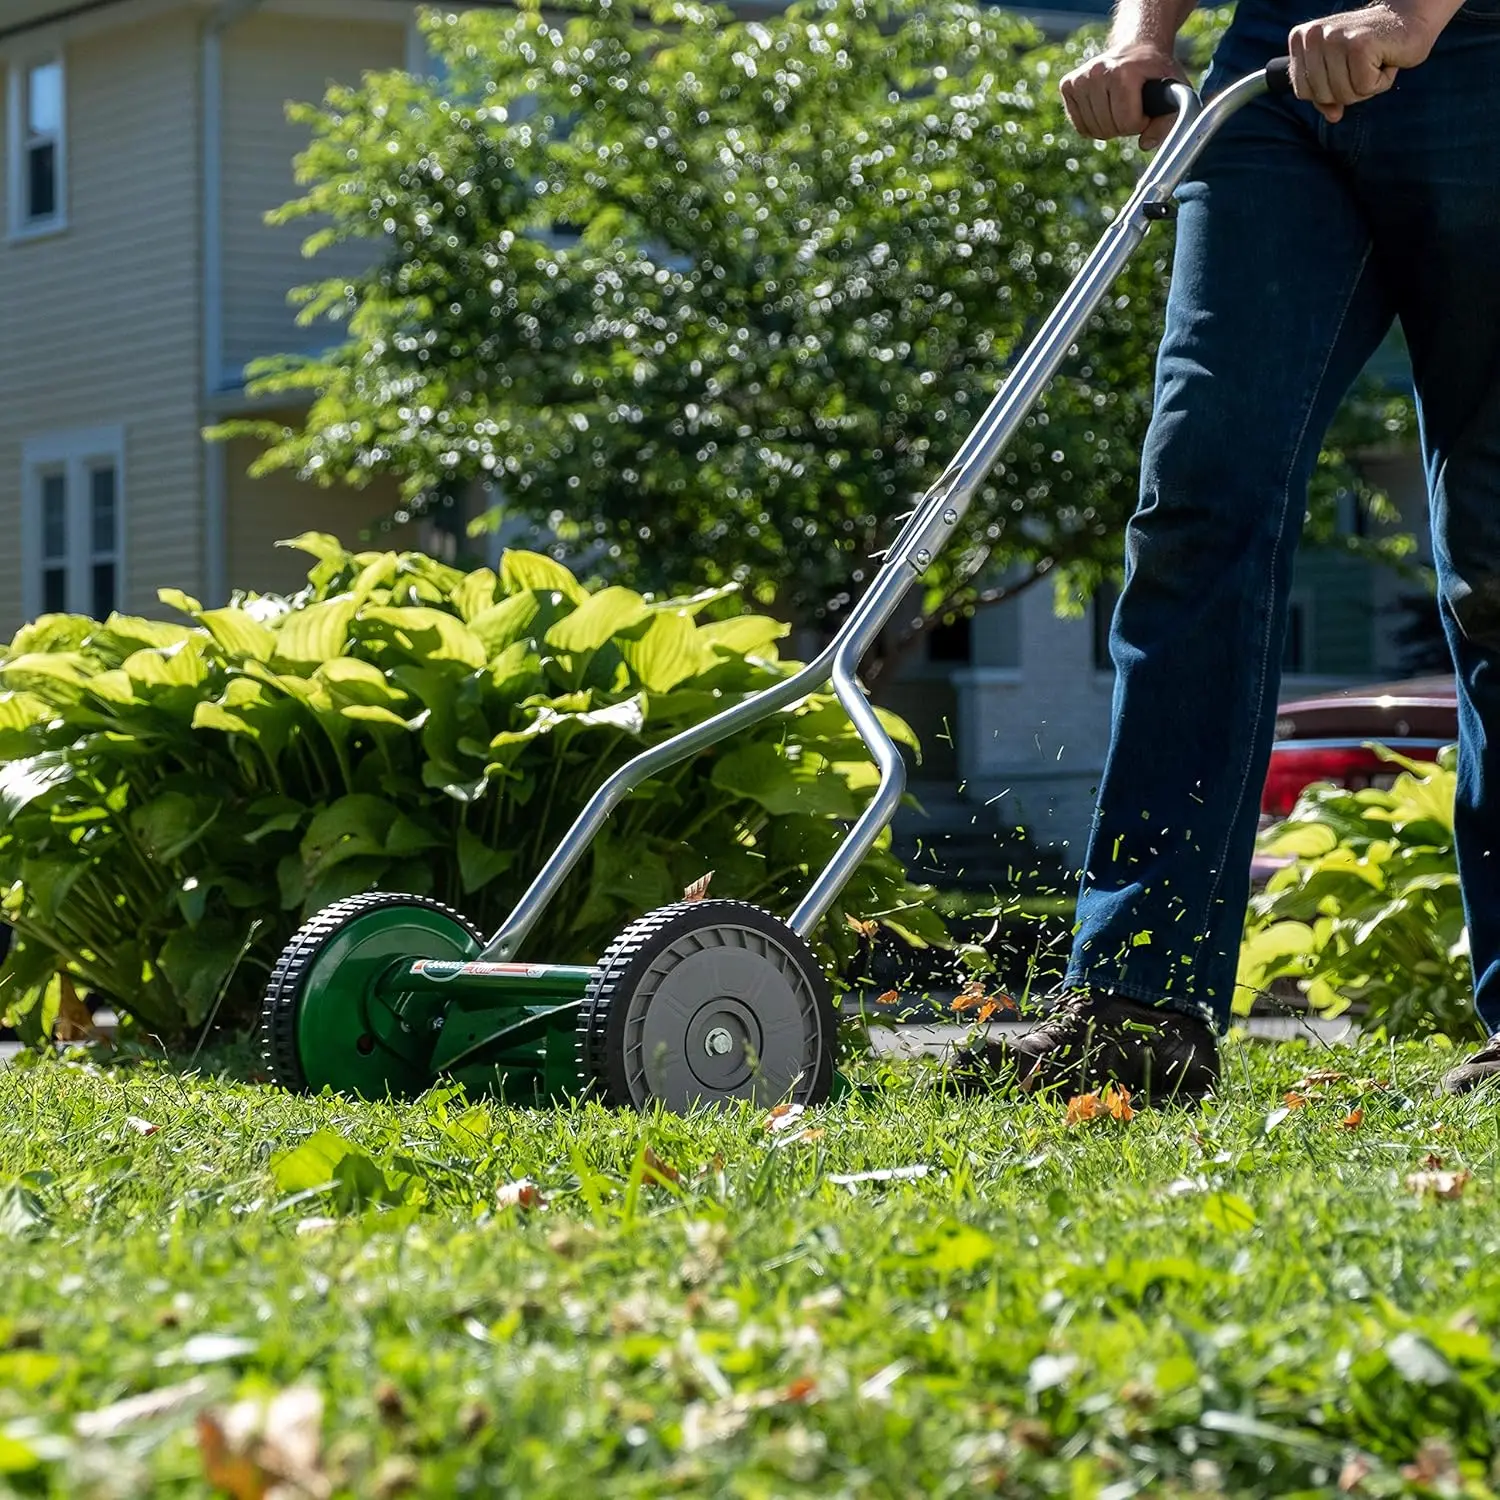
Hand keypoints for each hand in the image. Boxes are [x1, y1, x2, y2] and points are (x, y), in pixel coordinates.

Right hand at [1061, 42, 1187, 149]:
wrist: (1137, 47)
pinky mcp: (1068, 85)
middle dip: (1124, 126)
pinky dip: (1093, 126)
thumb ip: (1168, 120)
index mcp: (1124, 71)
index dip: (1141, 123)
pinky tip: (1103, 109)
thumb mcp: (1175, 91)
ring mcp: (1080, 77)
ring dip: (1109, 128)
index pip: (1127, 122)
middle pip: (1109, 128)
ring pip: (1093, 131)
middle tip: (1132, 107)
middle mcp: (1098, 71)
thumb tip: (1146, 144)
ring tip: (1118, 107)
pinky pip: (1080, 126)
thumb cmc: (1157, 72)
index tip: (1146, 107)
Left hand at [1288, 1, 1437, 121]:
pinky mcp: (1360, 45)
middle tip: (1365, 63)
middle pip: (1322, 95)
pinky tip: (1387, 58)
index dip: (1329, 91)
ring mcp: (1336, 37)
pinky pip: (1365, 87)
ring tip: (1376, 59)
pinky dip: (1382, 81)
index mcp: (1302, 38)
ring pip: (1343, 94)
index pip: (1302, 92)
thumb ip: (1326, 97)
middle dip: (1349, 89)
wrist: (1411, 19)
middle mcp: (1314, 35)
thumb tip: (1332, 117)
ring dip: (1367, 86)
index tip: (1348, 67)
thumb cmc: (1374, 48)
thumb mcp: (1341, 72)